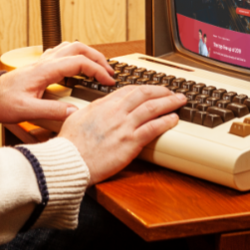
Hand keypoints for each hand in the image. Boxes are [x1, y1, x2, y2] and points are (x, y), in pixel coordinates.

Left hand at [0, 41, 114, 123]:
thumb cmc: (2, 102)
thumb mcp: (26, 111)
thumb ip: (51, 112)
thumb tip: (75, 113)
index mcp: (46, 70)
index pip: (79, 62)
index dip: (97, 70)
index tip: (108, 81)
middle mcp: (46, 61)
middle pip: (79, 48)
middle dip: (98, 57)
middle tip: (110, 72)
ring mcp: (43, 61)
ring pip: (71, 47)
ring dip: (88, 53)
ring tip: (99, 67)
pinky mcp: (40, 65)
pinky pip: (63, 52)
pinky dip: (76, 55)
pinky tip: (78, 66)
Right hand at [58, 85, 185, 184]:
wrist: (69, 161)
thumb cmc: (70, 144)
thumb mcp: (77, 117)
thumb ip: (91, 110)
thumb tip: (96, 108)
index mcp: (103, 104)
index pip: (129, 90)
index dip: (144, 88)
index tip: (152, 90)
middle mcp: (116, 112)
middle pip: (144, 94)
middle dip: (161, 91)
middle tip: (171, 91)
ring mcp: (124, 126)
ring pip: (152, 108)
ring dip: (169, 102)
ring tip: (179, 101)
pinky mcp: (130, 142)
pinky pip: (153, 128)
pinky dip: (166, 122)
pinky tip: (173, 119)